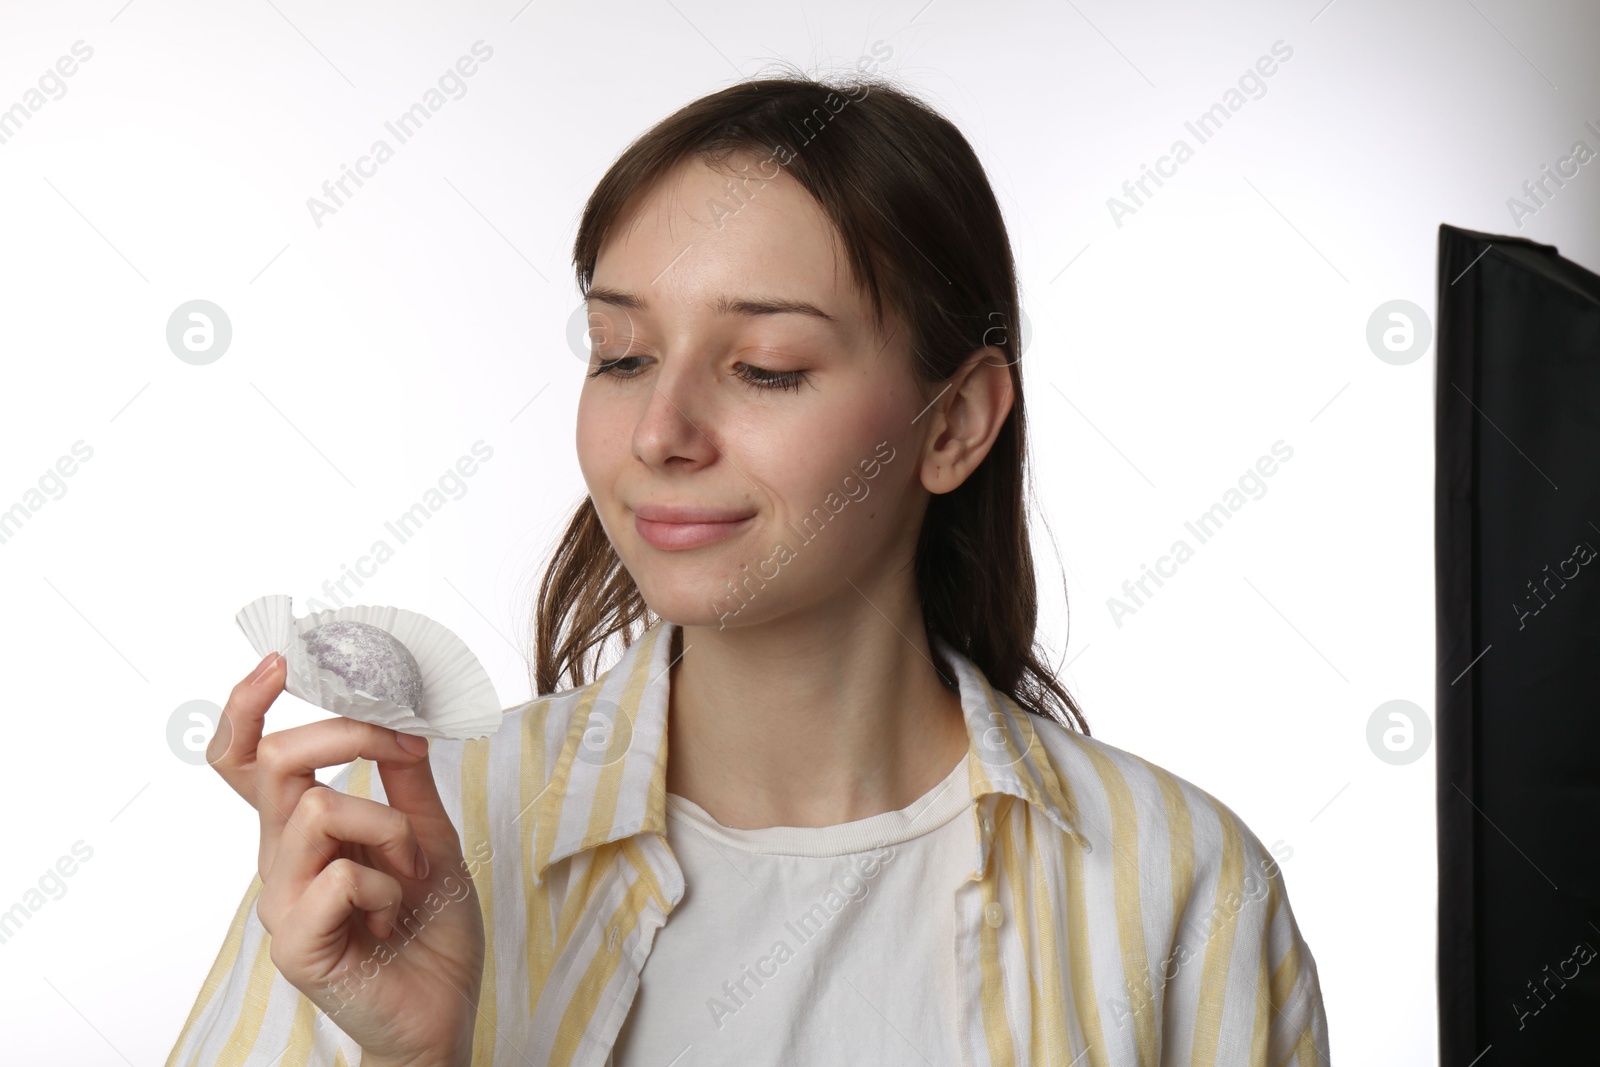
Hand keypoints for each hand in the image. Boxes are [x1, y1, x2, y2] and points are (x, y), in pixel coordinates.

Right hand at [208, 652, 483, 1065]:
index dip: (249, 707)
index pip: (249, 759)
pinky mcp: (296, 946)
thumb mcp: (431, 837)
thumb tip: (399, 720)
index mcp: (302, 831)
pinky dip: (389, 886)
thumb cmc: (430, 932)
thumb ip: (406, 781)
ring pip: (319, 810)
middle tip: (398, 745)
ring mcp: (282, 904)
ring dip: (388, 830)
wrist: (443, 1013)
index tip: (281, 661)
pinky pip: (341, 876)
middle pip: (277, 764)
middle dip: (346, 736)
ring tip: (408, 873)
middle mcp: (280, 861)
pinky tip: (395, 917)